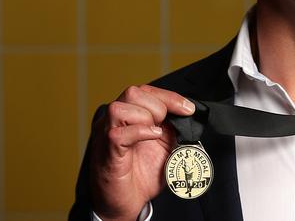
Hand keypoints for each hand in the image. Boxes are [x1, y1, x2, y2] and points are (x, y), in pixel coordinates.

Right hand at [89, 85, 194, 220]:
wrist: (127, 202)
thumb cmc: (142, 174)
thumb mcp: (165, 145)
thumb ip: (172, 127)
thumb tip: (187, 114)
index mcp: (129, 116)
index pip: (146, 91)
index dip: (170, 97)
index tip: (188, 109)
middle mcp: (115, 122)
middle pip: (133, 93)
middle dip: (157, 105)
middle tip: (164, 126)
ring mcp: (107, 135)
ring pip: (120, 108)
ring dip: (145, 118)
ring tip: (154, 134)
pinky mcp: (107, 153)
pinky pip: (117, 134)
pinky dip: (140, 132)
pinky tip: (152, 138)